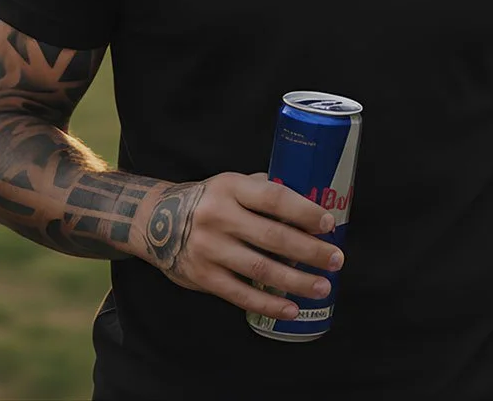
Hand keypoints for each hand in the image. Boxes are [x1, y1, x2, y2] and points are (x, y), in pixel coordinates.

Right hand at [140, 172, 345, 319]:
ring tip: (322, 287)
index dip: (304, 211)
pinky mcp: (202, 277)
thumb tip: (310, 206)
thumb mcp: (231, 185)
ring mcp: (209, 249)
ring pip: (261, 269)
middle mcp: (219, 217)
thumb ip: (263, 191)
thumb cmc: (208, 201)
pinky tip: (292, 308)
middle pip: (273, 237)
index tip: (329, 224)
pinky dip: (269, 304)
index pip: (274, 198)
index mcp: (231, 188)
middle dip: (310, 251)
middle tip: (336, 260)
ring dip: (296, 281)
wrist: (156, 221)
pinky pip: (241, 294)